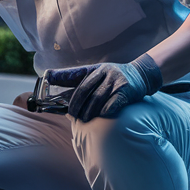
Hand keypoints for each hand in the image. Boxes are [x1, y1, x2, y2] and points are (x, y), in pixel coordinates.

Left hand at [46, 54, 162, 121]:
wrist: (142, 75)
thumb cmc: (115, 78)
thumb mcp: (99, 74)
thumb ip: (81, 81)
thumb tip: (57, 87)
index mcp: (95, 68)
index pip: (75, 73)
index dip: (61, 76)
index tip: (47, 78)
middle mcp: (105, 72)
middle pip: (84, 90)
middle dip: (76, 104)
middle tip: (72, 115)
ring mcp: (116, 81)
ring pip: (97, 99)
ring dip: (89, 112)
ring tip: (85, 120)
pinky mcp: (127, 90)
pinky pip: (113, 103)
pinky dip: (105, 111)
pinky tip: (102, 116)